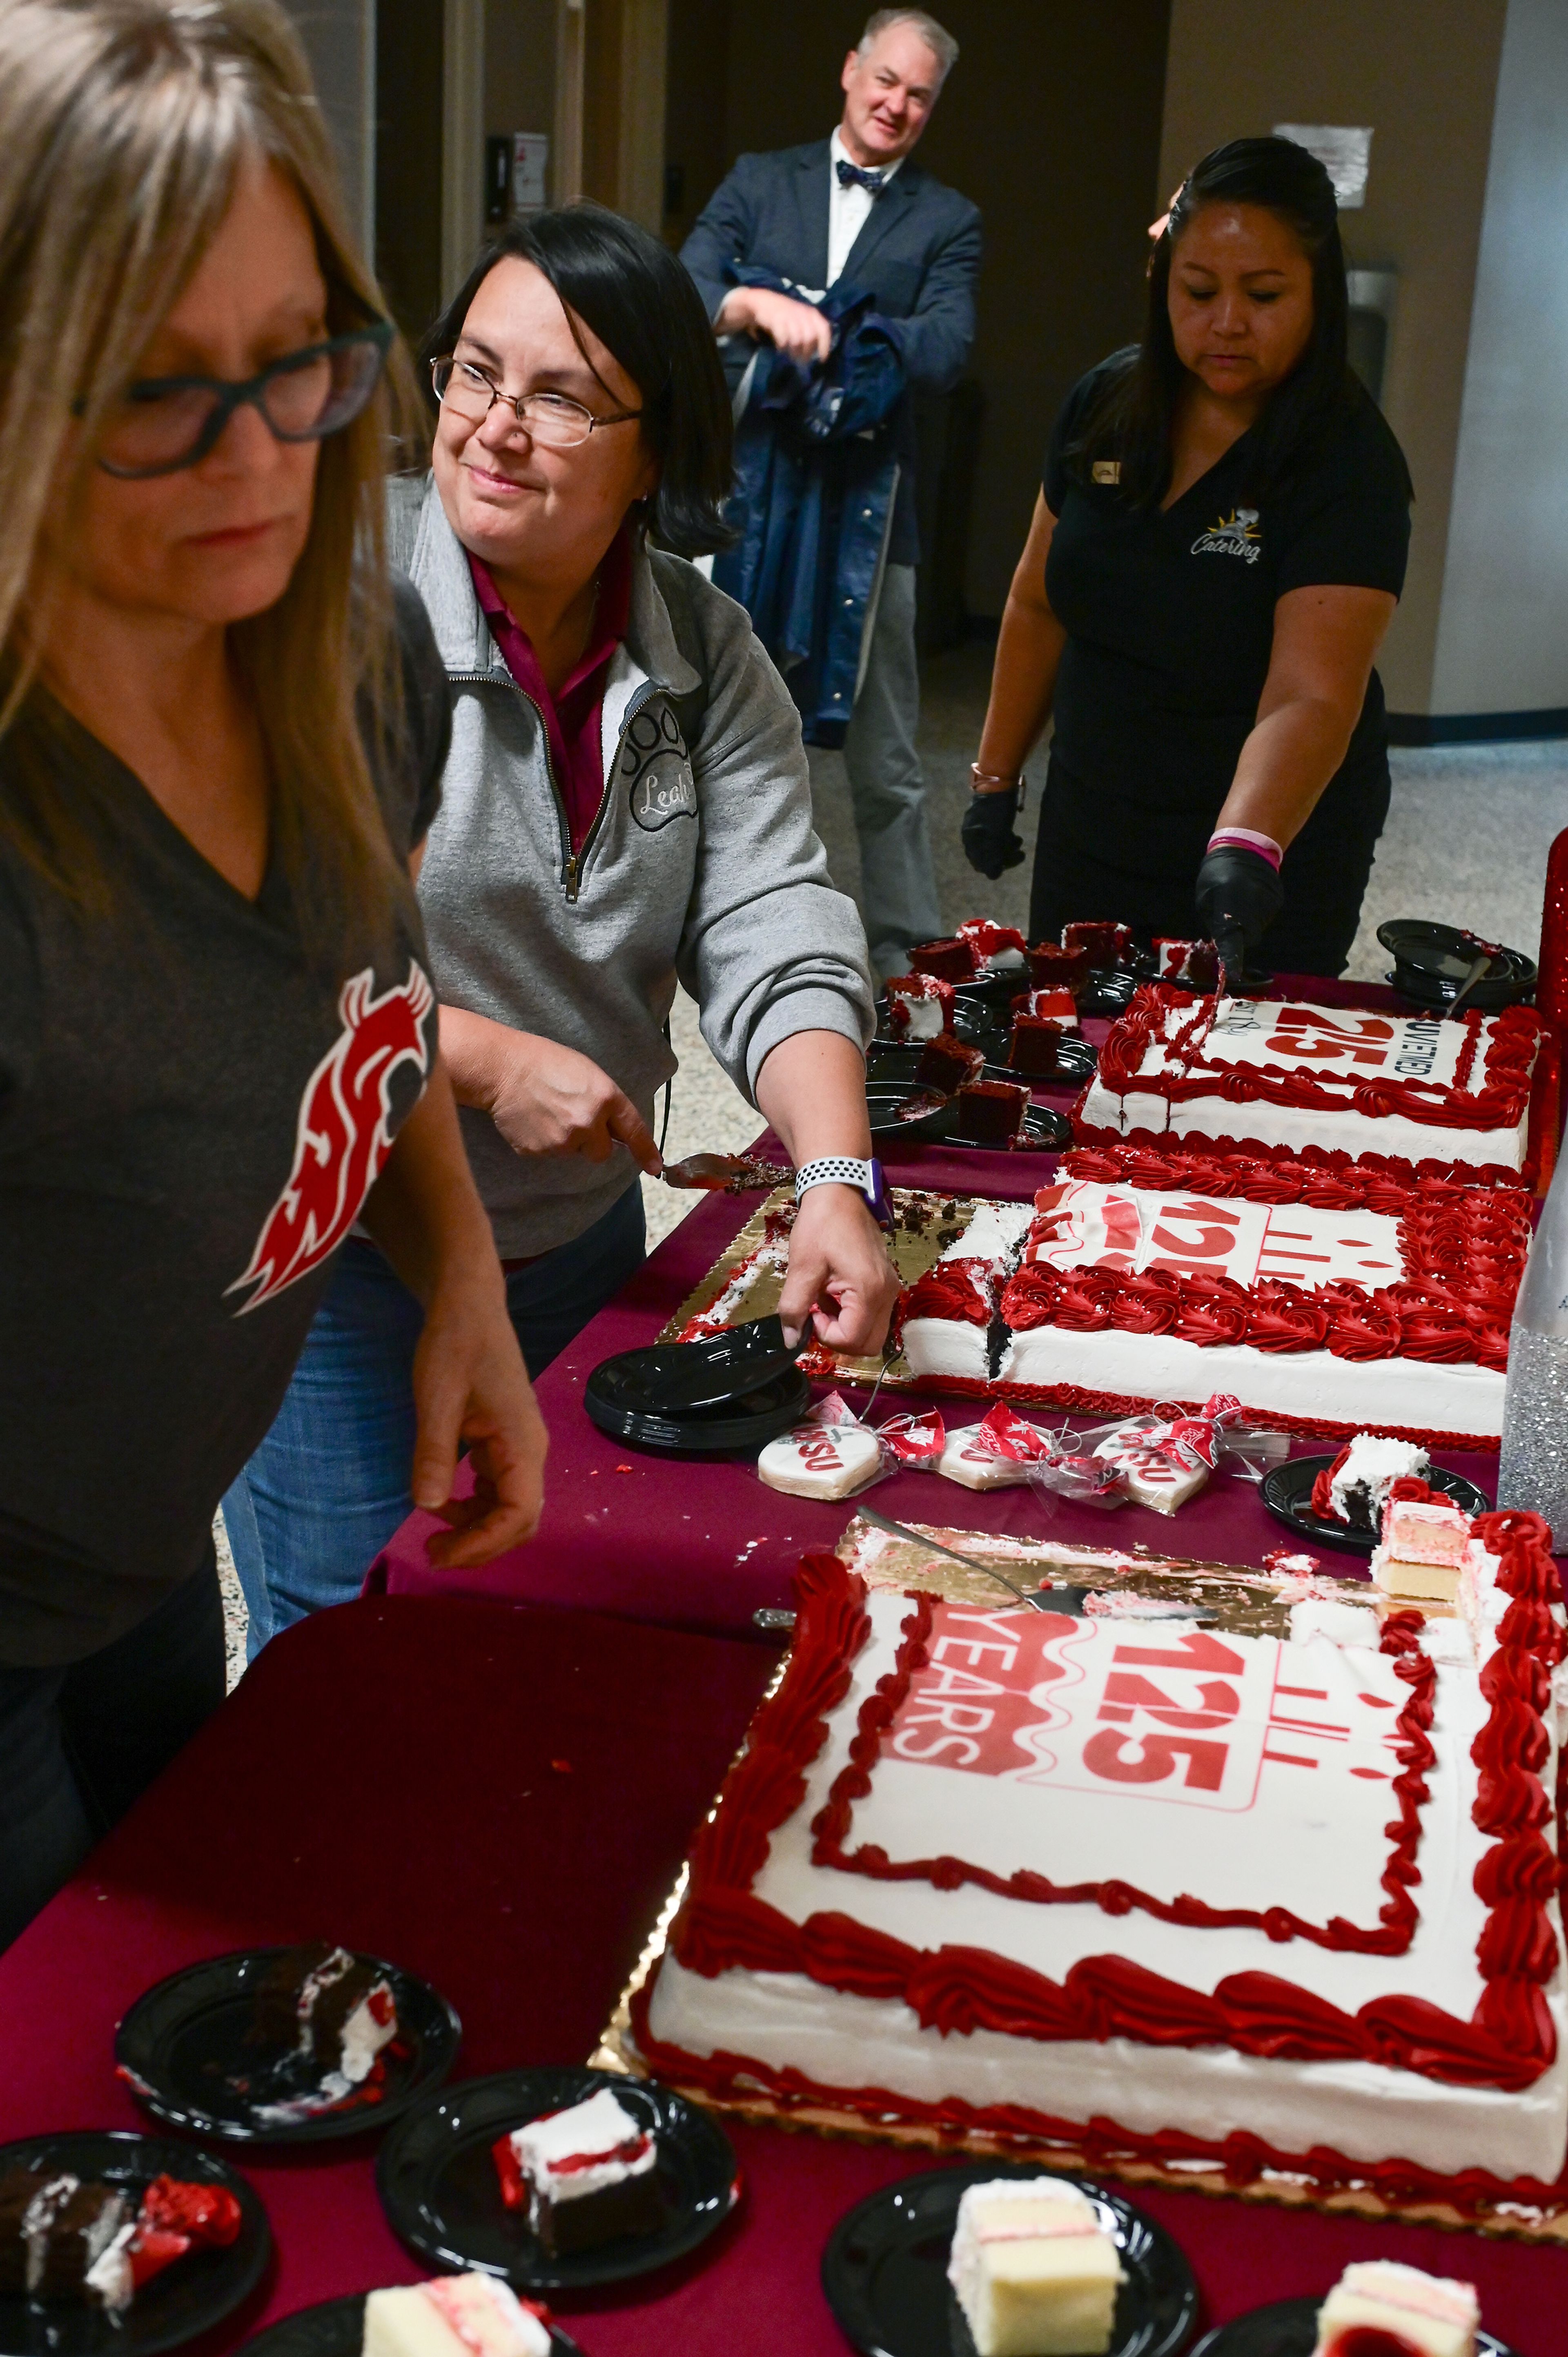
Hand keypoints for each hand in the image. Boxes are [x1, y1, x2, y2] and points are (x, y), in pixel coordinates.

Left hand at [410, 1272, 548, 1566]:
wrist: (469, 1307)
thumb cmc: (455, 1345)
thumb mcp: (436, 1398)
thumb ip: (435, 1452)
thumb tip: (428, 1506)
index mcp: (522, 1442)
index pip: (519, 1512)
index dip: (484, 1543)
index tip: (440, 1553)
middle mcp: (530, 1451)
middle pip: (521, 1520)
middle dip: (481, 1545)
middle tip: (432, 1554)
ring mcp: (520, 1448)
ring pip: (511, 1509)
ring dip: (476, 1530)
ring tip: (433, 1536)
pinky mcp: (505, 1444)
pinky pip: (499, 1491)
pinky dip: (474, 1509)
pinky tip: (443, 1503)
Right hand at [488, 1033, 661, 1172]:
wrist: (502, 1068)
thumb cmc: (545, 1063)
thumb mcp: (588, 1073)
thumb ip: (606, 1102)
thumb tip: (615, 1131)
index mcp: (605, 1097)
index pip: (634, 1131)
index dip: (646, 1152)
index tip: (655, 1168)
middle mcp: (588, 1122)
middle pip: (602, 1153)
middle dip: (593, 1142)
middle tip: (573, 1119)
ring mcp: (563, 1140)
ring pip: (574, 1153)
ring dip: (567, 1140)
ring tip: (548, 1113)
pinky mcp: (540, 1151)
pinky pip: (551, 1154)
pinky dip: (545, 1142)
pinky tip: (534, 1120)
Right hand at [717, 285, 832, 364]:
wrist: (761, 300)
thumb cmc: (784, 313)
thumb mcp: (800, 318)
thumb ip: (809, 331)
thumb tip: (817, 353)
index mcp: (811, 312)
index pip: (823, 329)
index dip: (824, 346)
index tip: (821, 359)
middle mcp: (802, 313)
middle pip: (810, 338)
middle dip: (806, 353)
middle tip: (801, 361)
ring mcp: (789, 316)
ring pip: (797, 340)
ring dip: (794, 352)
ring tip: (790, 356)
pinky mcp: (776, 320)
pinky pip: (783, 339)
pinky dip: (783, 346)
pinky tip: (780, 348)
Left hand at [777, 1185, 897, 1354]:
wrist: (840, 1192)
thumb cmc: (820, 1225)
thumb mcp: (801, 1267)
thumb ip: (794, 1308)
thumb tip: (790, 1340)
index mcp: (869, 1291)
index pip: (853, 1340)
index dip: (826, 1336)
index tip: (811, 1312)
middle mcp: (887, 1294)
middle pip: (869, 1344)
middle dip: (839, 1338)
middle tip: (817, 1313)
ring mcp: (890, 1288)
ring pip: (872, 1332)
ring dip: (845, 1327)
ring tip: (824, 1299)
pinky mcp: (886, 1282)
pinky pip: (873, 1315)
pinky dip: (853, 1315)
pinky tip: (834, 1292)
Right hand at [961, 784, 1024, 879]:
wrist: (997, 782)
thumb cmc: (997, 811)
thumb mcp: (997, 835)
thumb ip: (994, 855)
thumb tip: (993, 875)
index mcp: (971, 840)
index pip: (982, 864)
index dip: (999, 865)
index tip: (1014, 858)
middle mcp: (971, 836)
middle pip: (987, 856)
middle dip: (1005, 857)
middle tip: (1020, 852)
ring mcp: (978, 827)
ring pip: (992, 846)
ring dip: (1007, 848)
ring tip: (1019, 841)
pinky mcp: (985, 820)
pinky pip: (994, 836)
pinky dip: (1004, 839)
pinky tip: (1013, 835)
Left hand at [1193, 843, 1283, 985]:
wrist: (1247, 847)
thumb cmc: (1217, 873)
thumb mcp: (1205, 897)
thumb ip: (1214, 921)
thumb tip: (1221, 943)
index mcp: (1228, 907)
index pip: (1231, 940)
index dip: (1231, 959)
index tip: (1232, 974)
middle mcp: (1251, 909)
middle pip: (1246, 938)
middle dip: (1237, 935)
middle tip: (1229, 915)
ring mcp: (1267, 906)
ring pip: (1256, 928)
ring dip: (1246, 921)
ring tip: (1239, 899)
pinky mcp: (1277, 902)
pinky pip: (1264, 917)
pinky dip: (1256, 912)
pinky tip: (1251, 896)